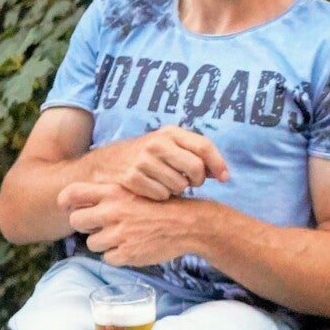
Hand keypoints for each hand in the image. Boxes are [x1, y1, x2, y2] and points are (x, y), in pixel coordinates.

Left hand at [59, 181, 191, 266]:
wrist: (189, 224)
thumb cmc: (161, 206)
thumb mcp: (136, 190)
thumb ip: (109, 194)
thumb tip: (80, 202)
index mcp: (114, 192)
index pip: (72, 193)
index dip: (66, 201)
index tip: (69, 207)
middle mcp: (113, 212)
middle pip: (77, 221)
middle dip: (86, 226)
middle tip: (102, 226)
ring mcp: (119, 234)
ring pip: (92, 243)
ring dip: (105, 242)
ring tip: (125, 236)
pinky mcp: (126, 254)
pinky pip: (109, 258)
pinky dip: (119, 255)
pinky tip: (134, 246)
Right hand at [91, 126, 229, 200]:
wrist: (104, 164)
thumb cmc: (146, 156)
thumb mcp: (168, 146)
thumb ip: (195, 154)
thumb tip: (223, 174)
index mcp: (170, 132)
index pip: (204, 146)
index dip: (218, 164)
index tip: (224, 178)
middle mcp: (157, 143)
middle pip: (196, 168)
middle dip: (198, 180)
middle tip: (190, 182)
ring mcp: (143, 160)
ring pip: (180, 185)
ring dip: (178, 189)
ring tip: (166, 183)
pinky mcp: (132, 178)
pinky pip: (162, 195)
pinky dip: (162, 196)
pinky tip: (153, 189)